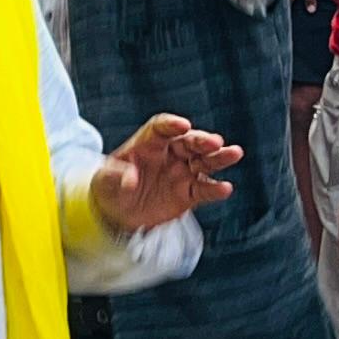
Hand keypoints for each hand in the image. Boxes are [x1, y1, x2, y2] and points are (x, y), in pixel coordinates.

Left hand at [87, 114, 241, 233]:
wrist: (116, 213)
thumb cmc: (109, 188)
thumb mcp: (104, 181)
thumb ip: (115, 176)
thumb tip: (130, 179)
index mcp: (148, 143)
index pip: (161, 128)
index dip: (172, 125)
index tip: (182, 125)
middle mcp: (169, 154)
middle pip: (189, 142)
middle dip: (202, 140)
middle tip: (215, 142)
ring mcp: (181, 173)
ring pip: (204, 162)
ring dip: (219, 158)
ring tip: (234, 153)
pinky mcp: (188, 194)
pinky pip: (203, 190)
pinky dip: (215, 189)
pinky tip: (225, 188)